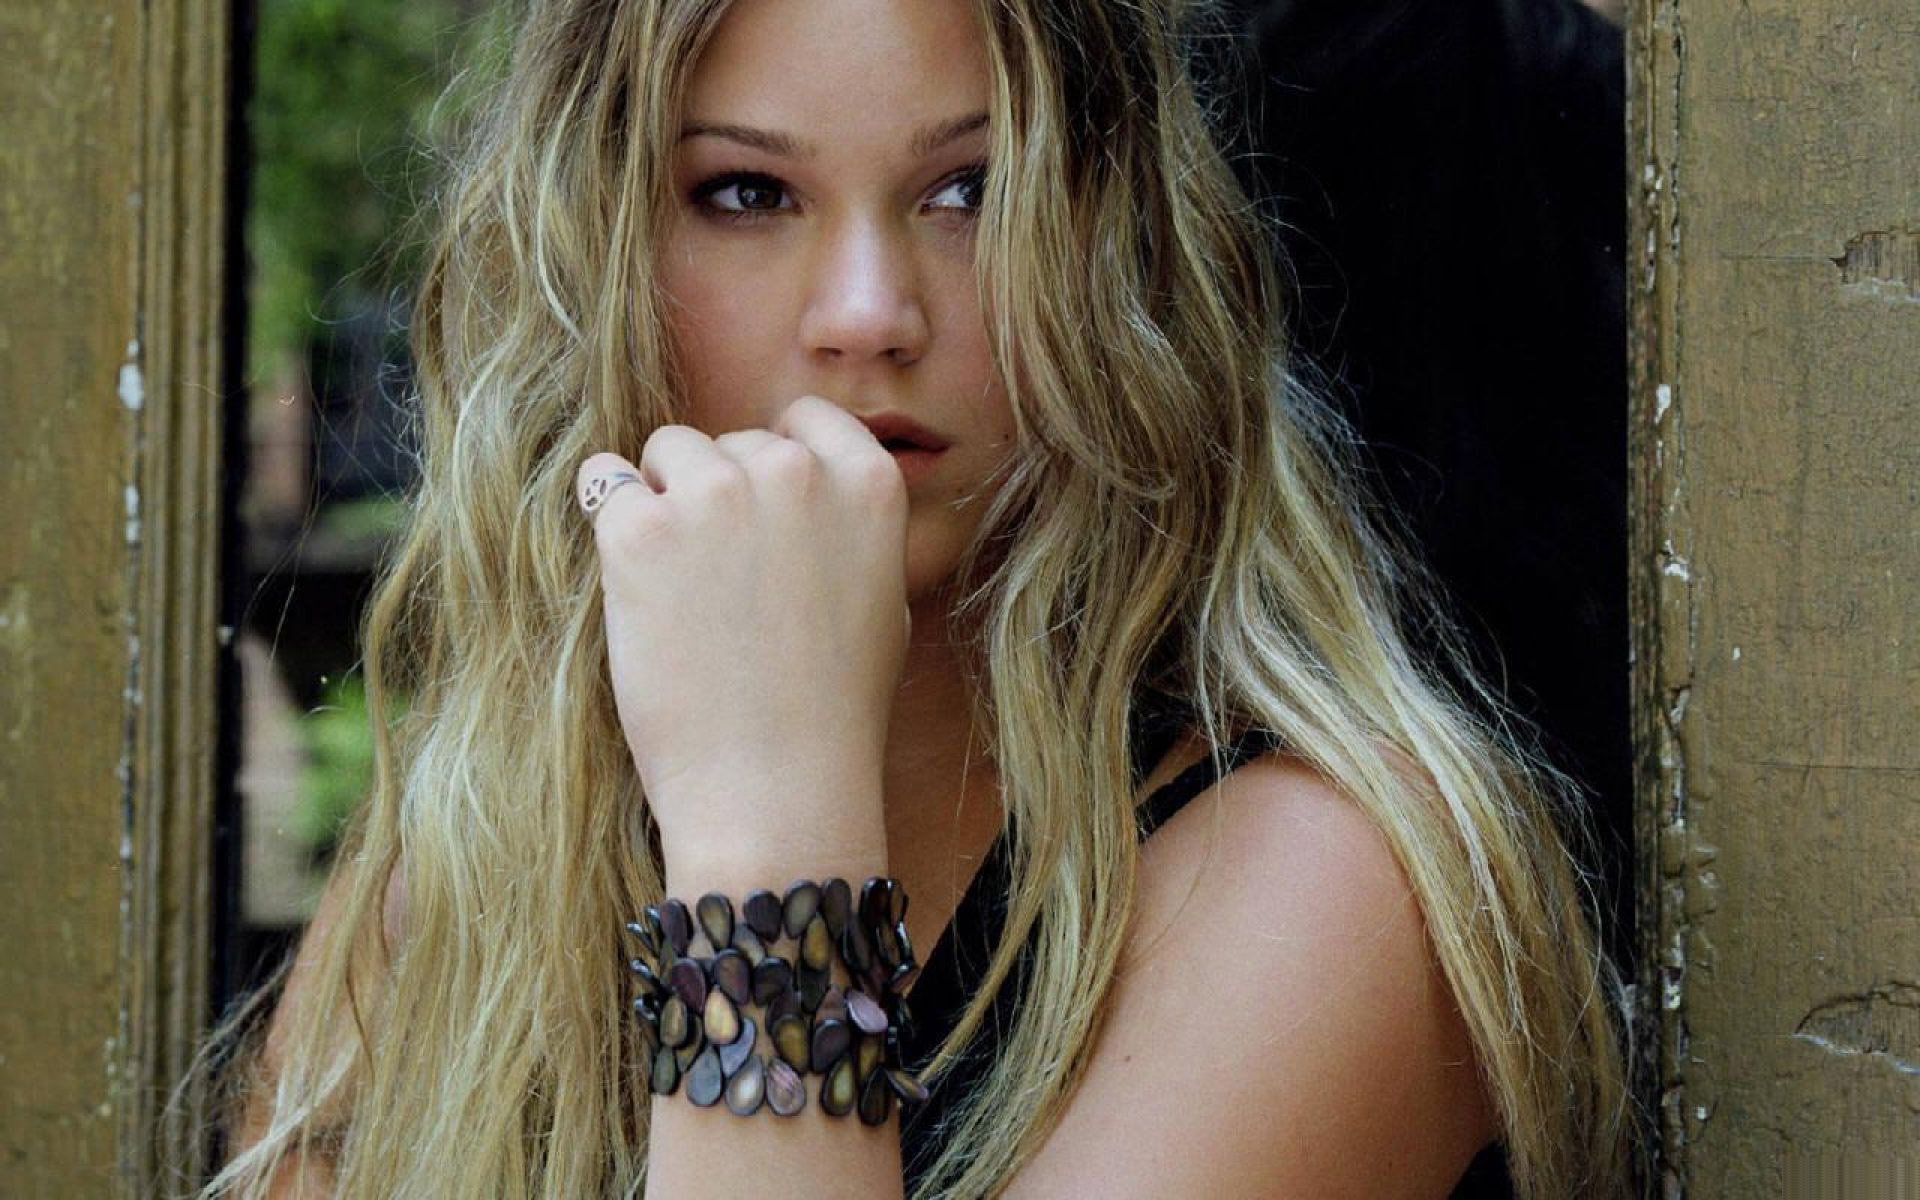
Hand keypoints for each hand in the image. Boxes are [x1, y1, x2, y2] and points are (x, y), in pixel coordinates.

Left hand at [577, 396, 909, 868]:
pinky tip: (632, 584)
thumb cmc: (832, 713)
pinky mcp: (639, 530)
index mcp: (866, 483)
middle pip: (731, 441)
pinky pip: (602, 482)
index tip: (763, 516)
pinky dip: (608, 523)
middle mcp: (794, 472)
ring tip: (680, 591)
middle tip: (721, 585)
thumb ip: (844, 526)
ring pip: (666, 451)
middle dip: (719, 493)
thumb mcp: (880, 602)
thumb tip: (800, 478)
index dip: (777, 463)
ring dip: (662, 500)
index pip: (807, 418)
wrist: (774, 790)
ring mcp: (715, 495)